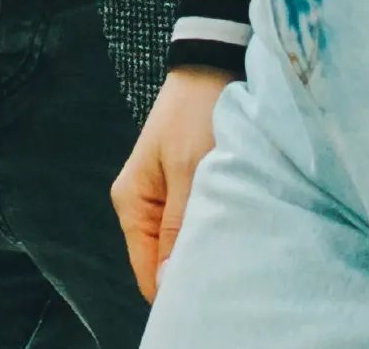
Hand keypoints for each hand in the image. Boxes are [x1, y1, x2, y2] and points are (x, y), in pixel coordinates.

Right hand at [109, 64, 231, 297]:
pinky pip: (191, 224)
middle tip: (231, 281)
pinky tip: (233, 233)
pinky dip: (211, 229)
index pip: (147, 271)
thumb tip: (168, 282)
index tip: (211, 300)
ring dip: (205, 249)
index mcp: (132, 203)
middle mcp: (140, 205)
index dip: (175, 292)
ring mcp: (160, 197)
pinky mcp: (181, 187)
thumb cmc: (198, 114)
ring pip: (180, 244)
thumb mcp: (191, 172)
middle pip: (162, 261)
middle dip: (192, 272)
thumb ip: (179, 228)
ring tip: (236, 257)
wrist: (210, 67)